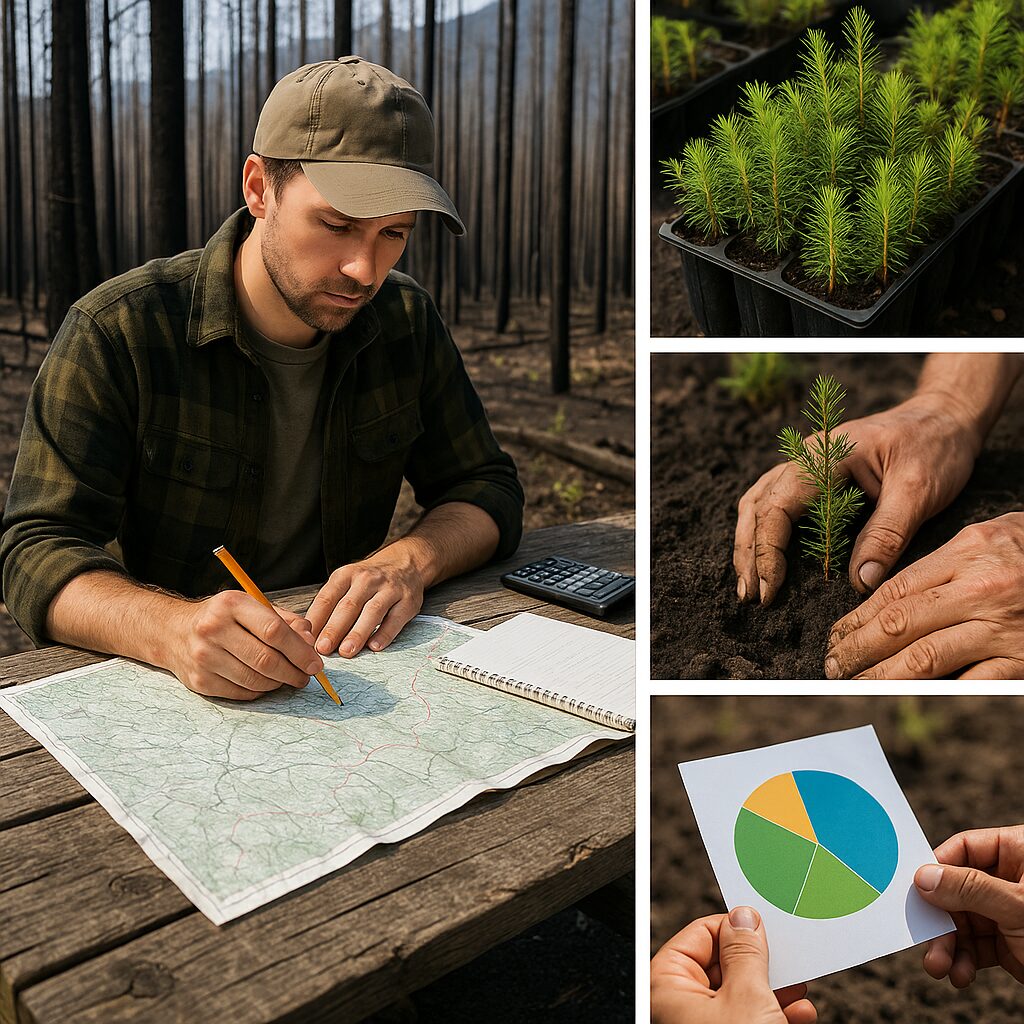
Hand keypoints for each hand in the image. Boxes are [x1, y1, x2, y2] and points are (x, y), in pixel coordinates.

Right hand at [166, 592, 323, 699]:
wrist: (173, 631)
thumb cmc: (222, 618)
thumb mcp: (250, 606)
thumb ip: (284, 620)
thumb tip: (309, 641)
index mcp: (231, 605)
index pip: (273, 630)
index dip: (299, 651)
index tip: (315, 663)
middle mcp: (213, 629)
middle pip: (266, 659)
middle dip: (294, 672)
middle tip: (306, 676)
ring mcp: (204, 657)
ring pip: (255, 680)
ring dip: (279, 683)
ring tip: (288, 678)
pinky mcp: (200, 681)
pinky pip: (242, 692)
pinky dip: (261, 690)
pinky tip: (266, 683)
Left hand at [306, 549, 424, 657]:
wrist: (405, 564)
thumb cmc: (369, 581)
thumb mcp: (347, 582)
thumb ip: (331, 605)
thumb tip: (310, 634)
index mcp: (346, 575)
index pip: (328, 597)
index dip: (317, 619)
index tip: (307, 639)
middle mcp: (367, 579)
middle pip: (348, 606)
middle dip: (334, 629)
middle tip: (323, 648)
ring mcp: (390, 589)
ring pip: (372, 611)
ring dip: (358, 633)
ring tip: (346, 651)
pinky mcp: (408, 601)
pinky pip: (395, 619)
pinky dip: (385, 633)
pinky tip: (375, 646)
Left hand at [651, 907, 815, 1023]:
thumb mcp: (747, 998)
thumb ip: (746, 953)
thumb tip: (744, 917)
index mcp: (664, 985)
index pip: (700, 934)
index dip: (736, 927)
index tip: (764, 926)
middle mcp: (675, 1005)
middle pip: (721, 964)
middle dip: (760, 963)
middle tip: (787, 955)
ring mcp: (696, 1023)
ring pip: (737, 995)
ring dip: (772, 990)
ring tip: (798, 986)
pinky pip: (743, 1019)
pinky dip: (771, 1014)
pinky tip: (798, 1013)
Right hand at [734, 393, 979, 604]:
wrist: (944, 418)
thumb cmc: (933, 447)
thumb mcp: (918, 491)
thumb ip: (887, 534)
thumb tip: (860, 582)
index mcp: (821, 457)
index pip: (776, 507)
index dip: (768, 551)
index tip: (770, 589)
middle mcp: (804, 459)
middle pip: (757, 508)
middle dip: (750, 555)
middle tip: (751, 597)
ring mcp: (805, 466)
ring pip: (758, 505)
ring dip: (749, 545)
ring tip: (748, 585)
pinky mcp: (814, 479)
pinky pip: (775, 504)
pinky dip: (763, 533)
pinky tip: (764, 557)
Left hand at [826, 513, 1023, 678]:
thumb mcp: (982, 538)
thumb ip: (935, 566)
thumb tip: (880, 595)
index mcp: (965, 554)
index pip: (892, 592)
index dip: (855, 619)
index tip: (834, 637)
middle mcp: (981, 590)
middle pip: (899, 624)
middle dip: (857, 649)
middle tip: (832, 666)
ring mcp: (1004, 627)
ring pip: (927, 658)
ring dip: (882, 676)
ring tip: (855, 686)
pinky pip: (974, 683)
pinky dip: (938, 694)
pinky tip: (910, 701)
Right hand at [915, 825, 1023, 986]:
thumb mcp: (1019, 906)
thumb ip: (970, 888)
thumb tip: (923, 876)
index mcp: (1020, 853)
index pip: (967, 848)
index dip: (938, 866)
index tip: (916, 887)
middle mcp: (1011, 880)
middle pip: (958, 889)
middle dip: (941, 919)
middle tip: (925, 939)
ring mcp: (1009, 913)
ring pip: (963, 922)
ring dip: (948, 946)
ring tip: (941, 968)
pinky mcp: (1010, 945)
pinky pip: (976, 947)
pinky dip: (964, 962)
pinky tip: (961, 976)